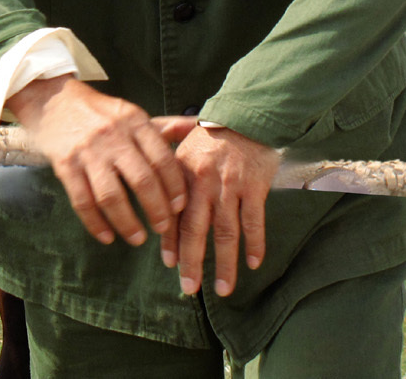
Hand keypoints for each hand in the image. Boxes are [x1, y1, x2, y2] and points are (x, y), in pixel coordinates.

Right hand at [7, 76, 194, 246]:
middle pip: (142, 180)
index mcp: (134, 122)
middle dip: (157, 210)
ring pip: (111, 196)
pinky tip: (107, 236)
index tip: (181, 207)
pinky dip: (95, 223)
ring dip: (127, 223)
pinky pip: (82, 201)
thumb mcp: (131, 113)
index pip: (163, 159)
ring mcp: (87, 151)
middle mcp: (112, 135)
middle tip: (163, 228)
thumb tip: (197, 127)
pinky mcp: (65, 164)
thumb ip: (163, 126)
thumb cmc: (99, 113)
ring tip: (138, 239)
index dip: (175, 187)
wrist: (52, 101)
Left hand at [169, 125, 279, 296]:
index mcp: (183, 173)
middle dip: (192, 261)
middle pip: (196, 229)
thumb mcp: (180, 145)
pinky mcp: (255, 187)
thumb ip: (165, 170)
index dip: (171, 241)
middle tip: (189, 287)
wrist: (244, 116)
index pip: (174, 214)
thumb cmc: (210, 135)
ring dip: (225, 263)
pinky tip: (252, 263)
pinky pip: (254, 221)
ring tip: (224, 289)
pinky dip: (254, 244)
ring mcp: (231, 186)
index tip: (170, 264)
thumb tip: (150, 196)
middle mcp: (204, 182)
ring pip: (227, 231)